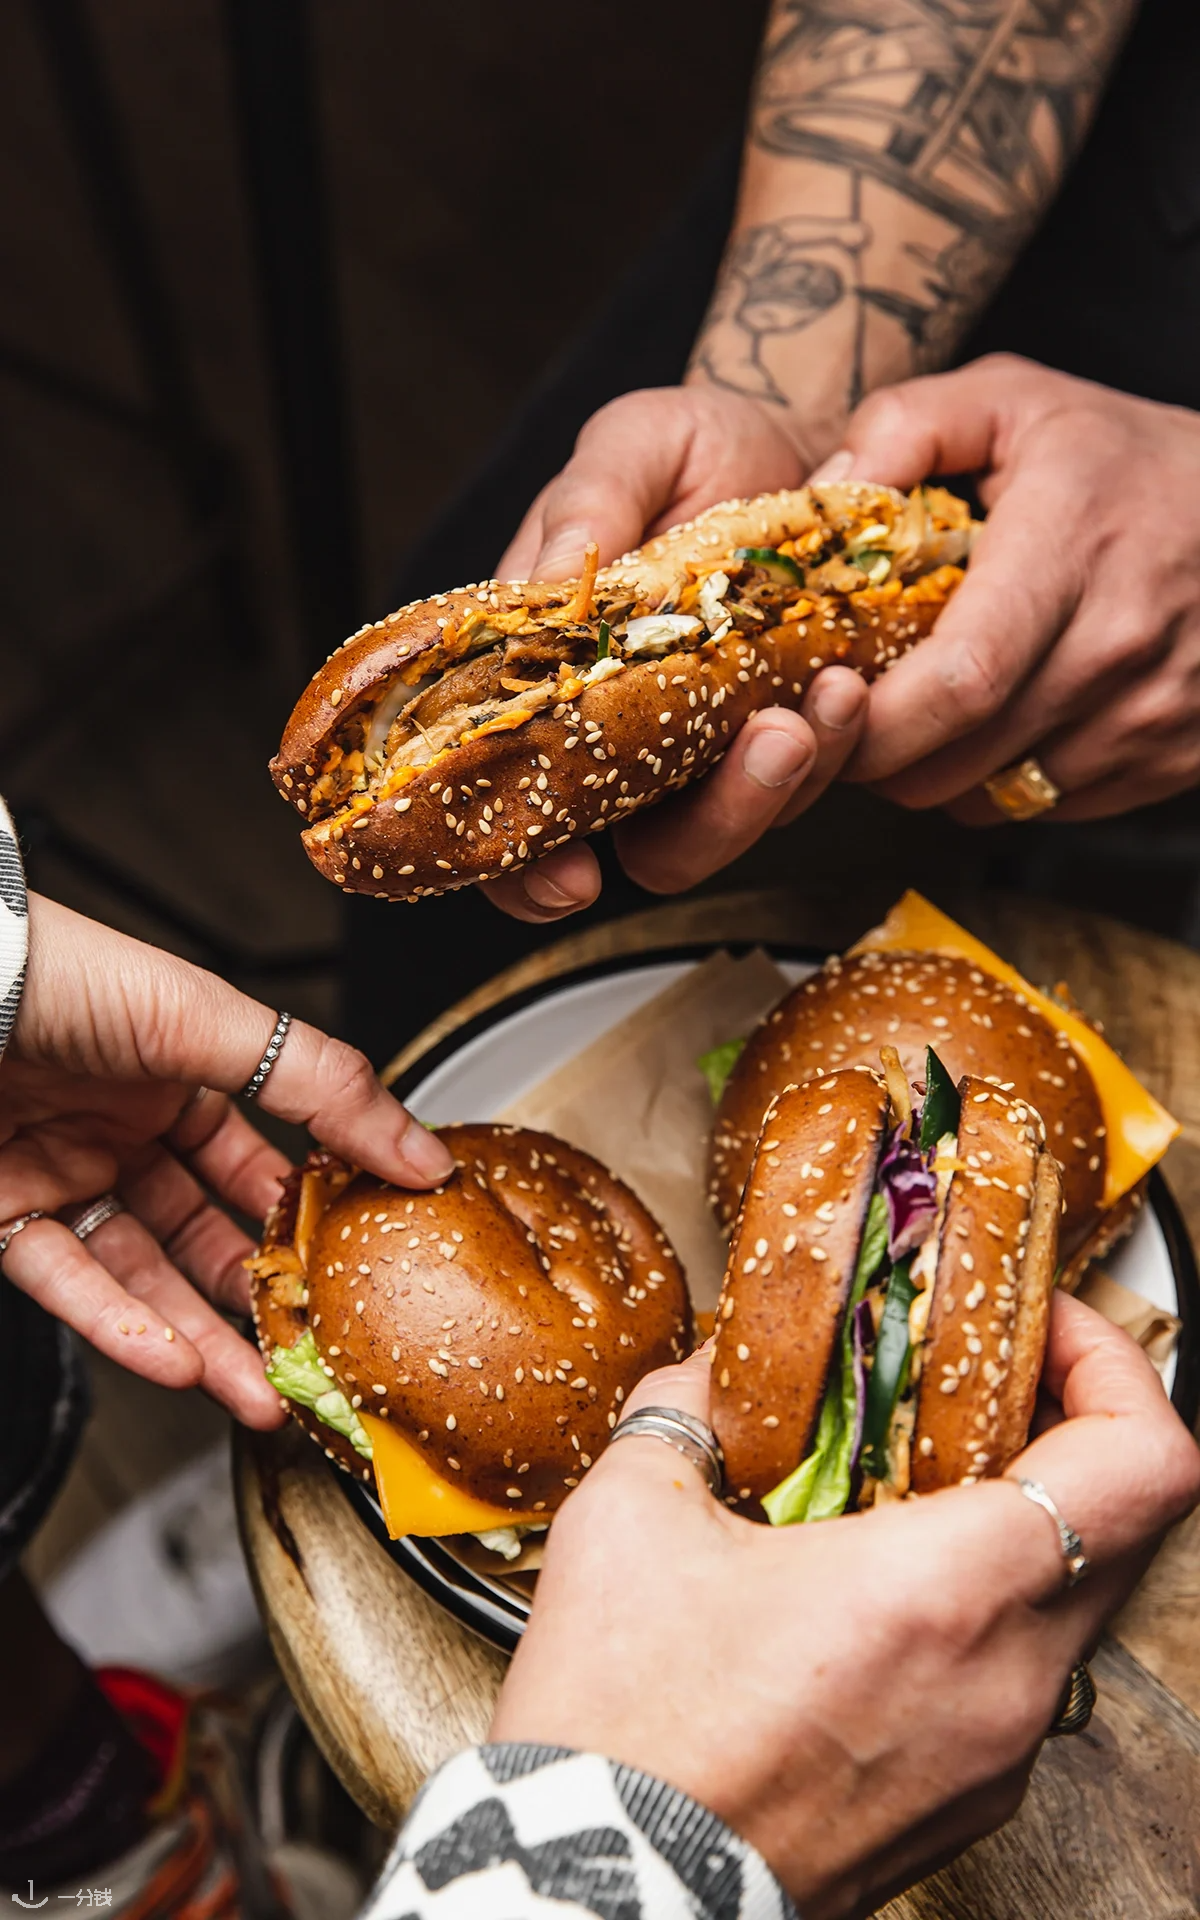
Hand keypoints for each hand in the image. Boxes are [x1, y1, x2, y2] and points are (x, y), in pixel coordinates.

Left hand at [0, 896, 454, 1426]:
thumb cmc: (62, 973)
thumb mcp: (209, 1018)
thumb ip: (318, 1085)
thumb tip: (416, 1148)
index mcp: (181, 1077)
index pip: (260, 1167)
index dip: (305, 1222)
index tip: (355, 1272)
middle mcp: (124, 1132)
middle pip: (207, 1238)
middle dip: (259, 1307)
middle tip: (309, 1361)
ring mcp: (65, 1178)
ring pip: (145, 1279)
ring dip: (202, 1340)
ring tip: (256, 1394)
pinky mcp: (4, 1217)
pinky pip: (71, 1287)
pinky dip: (122, 1328)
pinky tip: (174, 1359)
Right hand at [484, 385, 869, 923]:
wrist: (797, 435)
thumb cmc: (692, 445)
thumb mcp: (631, 444)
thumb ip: (585, 509)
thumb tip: (552, 583)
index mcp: (542, 681)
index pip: (505, 808)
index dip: (523, 868)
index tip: (571, 879)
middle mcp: (619, 734)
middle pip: (642, 847)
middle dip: (710, 826)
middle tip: (772, 743)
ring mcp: (706, 744)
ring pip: (734, 824)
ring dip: (784, 784)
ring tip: (833, 693)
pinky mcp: (782, 731)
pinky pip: (808, 778)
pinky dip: (838, 744)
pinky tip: (851, 680)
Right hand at [492, 1294, 1199, 1916]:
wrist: (607, 1893)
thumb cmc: (628, 1729)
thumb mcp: (630, 1519)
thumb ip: (685, 1413)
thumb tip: (711, 1377)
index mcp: (948, 1592)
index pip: (1147, 1463)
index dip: (1115, 1365)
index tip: (1041, 1328)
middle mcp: (1006, 1679)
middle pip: (1128, 1525)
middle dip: (1062, 1430)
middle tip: (972, 1387)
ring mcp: (998, 1753)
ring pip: (1075, 1604)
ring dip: (1019, 1524)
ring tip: (908, 1486)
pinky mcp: (968, 1801)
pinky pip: (1021, 1677)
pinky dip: (982, 1611)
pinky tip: (876, 1592)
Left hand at [818, 354, 1199, 821]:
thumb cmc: (1122, 455)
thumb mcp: (1016, 400)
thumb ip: (907, 426)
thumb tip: (823, 491)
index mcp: (1071, 548)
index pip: (961, 680)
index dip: (875, 718)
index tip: (826, 700)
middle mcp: (1119, 644)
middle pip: (960, 758)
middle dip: (878, 758)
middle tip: (845, 720)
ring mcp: (1152, 712)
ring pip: (993, 797)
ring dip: (931, 776)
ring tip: (916, 718)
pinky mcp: (1171, 758)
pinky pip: (1045, 808)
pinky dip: (994, 786)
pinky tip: (989, 728)